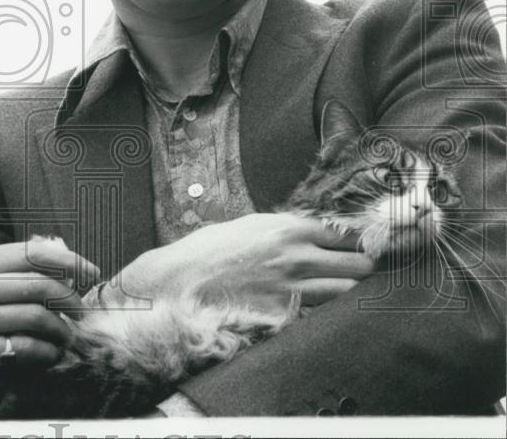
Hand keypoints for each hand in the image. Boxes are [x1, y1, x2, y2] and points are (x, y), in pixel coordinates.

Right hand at [0, 239, 99, 391]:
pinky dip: (45, 351)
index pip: (31, 253)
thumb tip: (46, 249)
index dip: (67, 259)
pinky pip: (25, 347)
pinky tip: (48, 355)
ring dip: (61, 329)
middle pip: (40, 284)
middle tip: (81, 310)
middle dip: (71, 298)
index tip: (89, 270)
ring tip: (67, 336)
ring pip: (37, 317)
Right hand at [103, 213, 373, 309]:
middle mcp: (297, 257)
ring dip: (347, 293)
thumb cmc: (209, 251)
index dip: (358, 240)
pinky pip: (320, 315)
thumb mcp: (249, 226)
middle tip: (354, 271)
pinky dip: (324, 313)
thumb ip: (285, 229)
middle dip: (361, 268)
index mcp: (289, 229)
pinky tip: (315, 310)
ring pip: (347, 293)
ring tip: (337, 291)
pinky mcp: (285, 316)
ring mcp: (293, 289)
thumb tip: (315, 232)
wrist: (181, 282)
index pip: (348, 233)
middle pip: (360, 265)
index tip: (360, 246)